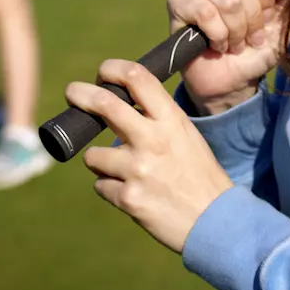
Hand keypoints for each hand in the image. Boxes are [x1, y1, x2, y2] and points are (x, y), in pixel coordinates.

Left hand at [68, 58, 233, 254]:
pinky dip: (111, 189)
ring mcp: (138, 169)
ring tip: (124, 172)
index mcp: (171, 120)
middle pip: (103, 103)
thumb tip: (117, 103)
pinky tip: (133, 194)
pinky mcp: (128, 197)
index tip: (104, 73)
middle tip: (73, 93)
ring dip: (101, 162)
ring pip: (93, 155)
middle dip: (80, 94)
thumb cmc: (199, 175)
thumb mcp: (185, 136)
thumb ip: (156, 119)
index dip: (113, 68)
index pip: (136, 77)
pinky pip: (101, 185)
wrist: (216, 221)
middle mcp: (152, 139)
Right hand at [169, 0, 289, 114]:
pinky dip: (218, 35)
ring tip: (236, 42)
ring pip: (226, 0)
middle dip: (253, 17)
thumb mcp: (286, 17)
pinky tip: (218, 44)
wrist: (235, 77)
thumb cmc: (259, 42)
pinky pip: (204, 12)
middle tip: (252, 36)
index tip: (268, 14)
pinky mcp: (176, 0)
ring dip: (236, 31)